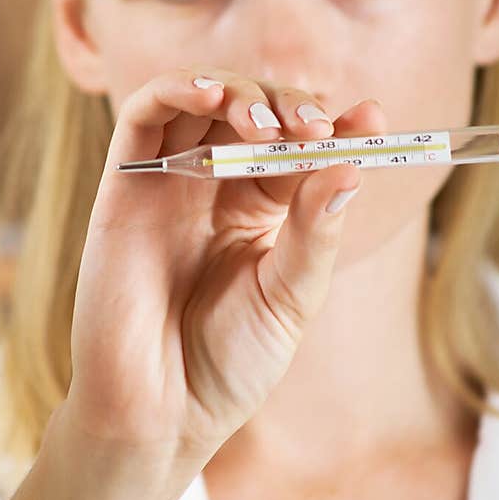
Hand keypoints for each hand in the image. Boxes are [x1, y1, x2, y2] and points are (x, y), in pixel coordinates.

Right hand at [54, 67, 383, 495]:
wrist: (161, 412)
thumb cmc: (228, 363)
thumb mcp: (291, 296)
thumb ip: (315, 229)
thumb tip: (351, 165)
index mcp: (260, 212)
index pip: (300, 146)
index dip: (336, 125)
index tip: (373, 119)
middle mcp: (214, 187)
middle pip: (253, 111)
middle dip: (289, 106)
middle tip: (314, 129)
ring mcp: (169, 181)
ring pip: (201, 99)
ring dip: (240, 92)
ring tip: (269, 123)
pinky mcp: (125, 183)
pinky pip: (145, 112)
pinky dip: (179, 88)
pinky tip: (214, 97)